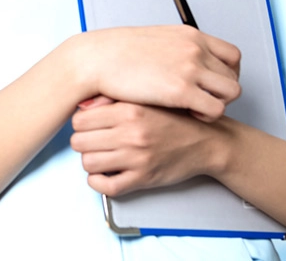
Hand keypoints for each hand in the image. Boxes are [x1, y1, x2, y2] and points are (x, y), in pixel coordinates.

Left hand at [70, 101, 223, 195]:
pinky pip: (107, 186)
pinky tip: (103, 174)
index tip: (87, 126)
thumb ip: (111, 99)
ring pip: (89, 163)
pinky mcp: (144, 178)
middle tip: (92, 141)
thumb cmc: (172, 118)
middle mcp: (131, 134)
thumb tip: (81, 105)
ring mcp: (137, 158)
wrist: (206, 140)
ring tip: (100, 156)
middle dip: (82, 142)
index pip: (79, 120)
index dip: (80, 124)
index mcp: (128, 110)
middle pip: (79, 142)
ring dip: (90, 161)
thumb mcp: (144, 98)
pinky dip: (98, 182)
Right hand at [79, 25, 241, 121]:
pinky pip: (216, 108)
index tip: (214, 84)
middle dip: (221, 91)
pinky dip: (208, 115)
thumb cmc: (115, 53)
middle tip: (203, 100)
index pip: (232, 55)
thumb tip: (180, 58)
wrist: (95, 59)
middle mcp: (195, 48)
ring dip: (218, 102)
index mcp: (189, 35)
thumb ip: (174, 48)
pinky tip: (191, 114)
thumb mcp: (154, 40)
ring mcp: (190, 68)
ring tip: (198, 108)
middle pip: (233, 75)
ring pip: (231, 92)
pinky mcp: (182, 91)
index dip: (228, 74)